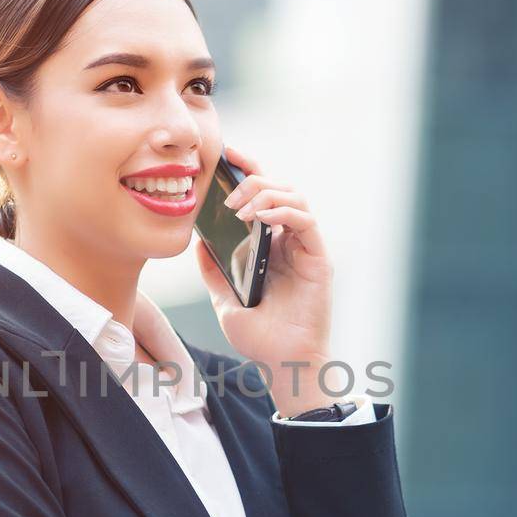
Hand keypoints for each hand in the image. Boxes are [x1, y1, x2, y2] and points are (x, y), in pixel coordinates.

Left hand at [192, 146, 339, 416]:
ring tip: (241, 210)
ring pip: (294, 197)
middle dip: (252, 179)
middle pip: (278, 188)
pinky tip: (262, 218)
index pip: (262, 195)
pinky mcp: (318, 258)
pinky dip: (284, 212)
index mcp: (269, 243)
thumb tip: (198, 241)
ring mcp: (305, 247)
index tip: (225, 154)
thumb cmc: (260, 336)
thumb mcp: (224, 299)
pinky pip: (306, 221)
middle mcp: (289, 240)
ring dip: (266, 195)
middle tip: (228, 191)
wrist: (281, 363)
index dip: (247, 170)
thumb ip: (214, 269)